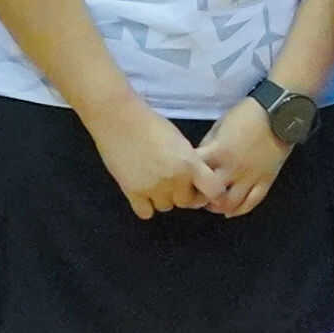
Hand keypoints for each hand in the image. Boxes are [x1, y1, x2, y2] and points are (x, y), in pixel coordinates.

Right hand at [90, 98, 211, 218]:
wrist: (119, 120)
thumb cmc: (151, 124)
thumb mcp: (180, 141)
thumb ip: (190, 162)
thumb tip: (195, 181)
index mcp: (190, 164)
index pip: (214, 191)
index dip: (210, 193)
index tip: (201, 189)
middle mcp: (175, 180)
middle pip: (186, 202)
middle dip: (181, 193)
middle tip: (170, 179)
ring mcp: (154, 188)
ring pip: (165, 207)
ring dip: (162, 198)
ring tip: (152, 180)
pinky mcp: (133, 193)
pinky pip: (146, 213)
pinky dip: (145, 205)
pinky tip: (141, 191)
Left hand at [190, 99, 292, 215]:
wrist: (279, 112)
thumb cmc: (247, 114)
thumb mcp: (219, 125)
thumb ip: (209, 145)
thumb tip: (201, 159)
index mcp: (218, 152)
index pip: (195, 172)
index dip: (186, 177)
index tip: (183, 179)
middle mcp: (233, 169)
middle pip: (210, 193)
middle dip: (200, 197)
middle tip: (195, 196)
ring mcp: (250, 177)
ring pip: (231, 203)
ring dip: (218, 207)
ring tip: (212, 204)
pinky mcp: (266, 180)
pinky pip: (252, 202)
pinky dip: (240, 210)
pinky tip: (231, 211)